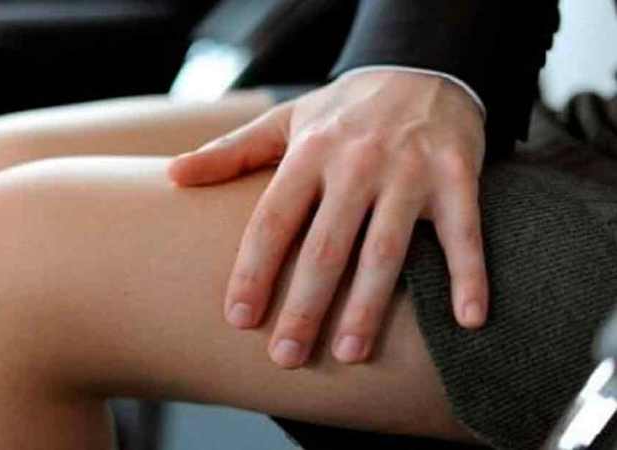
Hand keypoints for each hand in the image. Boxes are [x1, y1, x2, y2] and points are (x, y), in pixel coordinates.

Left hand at [168, 71, 488, 367]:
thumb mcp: (284, 121)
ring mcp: (409, 171)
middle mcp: (356, 163)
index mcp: (309, 153)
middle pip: (325, 247)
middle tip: (286, 358)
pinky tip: (468, 321)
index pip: (272, 220)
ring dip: (369, 306)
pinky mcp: (456, 176)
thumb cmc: (343, 112)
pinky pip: (464, 233)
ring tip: (350, 354)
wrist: (421, 70)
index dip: (253, 271)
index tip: (239, 320)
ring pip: (385, 249)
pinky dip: (470, 275)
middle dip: (304, 307)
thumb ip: (230, 153)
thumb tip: (172, 176)